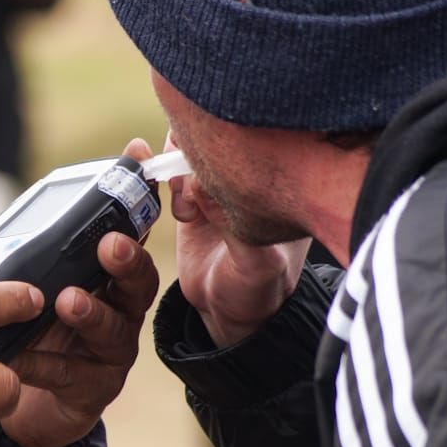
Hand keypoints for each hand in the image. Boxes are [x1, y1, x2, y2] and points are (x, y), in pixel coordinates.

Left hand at [0, 139, 160, 446]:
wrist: (25, 402)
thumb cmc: (27, 329)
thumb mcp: (6, 288)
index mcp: (101, 273)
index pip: (126, 230)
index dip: (135, 197)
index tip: (137, 156)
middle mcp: (117, 308)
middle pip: (137, 280)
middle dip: (127, 258)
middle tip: (109, 244)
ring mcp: (110, 350)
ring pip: (113, 328)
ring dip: (91, 312)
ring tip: (68, 299)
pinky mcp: (93, 389)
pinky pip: (74, 376)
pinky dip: (47, 364)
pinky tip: (22, 357)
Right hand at [167, 131, 307, 346]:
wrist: (231, 313)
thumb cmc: (257, 292)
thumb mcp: (256, 264)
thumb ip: (234, 225)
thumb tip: (200, 183)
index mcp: (280, 186)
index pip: (254, 141)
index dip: (223, 147)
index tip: (206, 173)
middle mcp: (250, 176)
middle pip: (217, 133)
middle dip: (193, 151)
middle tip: (188, 186)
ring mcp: (220, 183)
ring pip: (189, 147)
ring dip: (176, 168)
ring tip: (186, 206)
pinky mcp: (195, 195)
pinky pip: (172, 170)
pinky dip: (166, 183)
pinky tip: (182, 215)